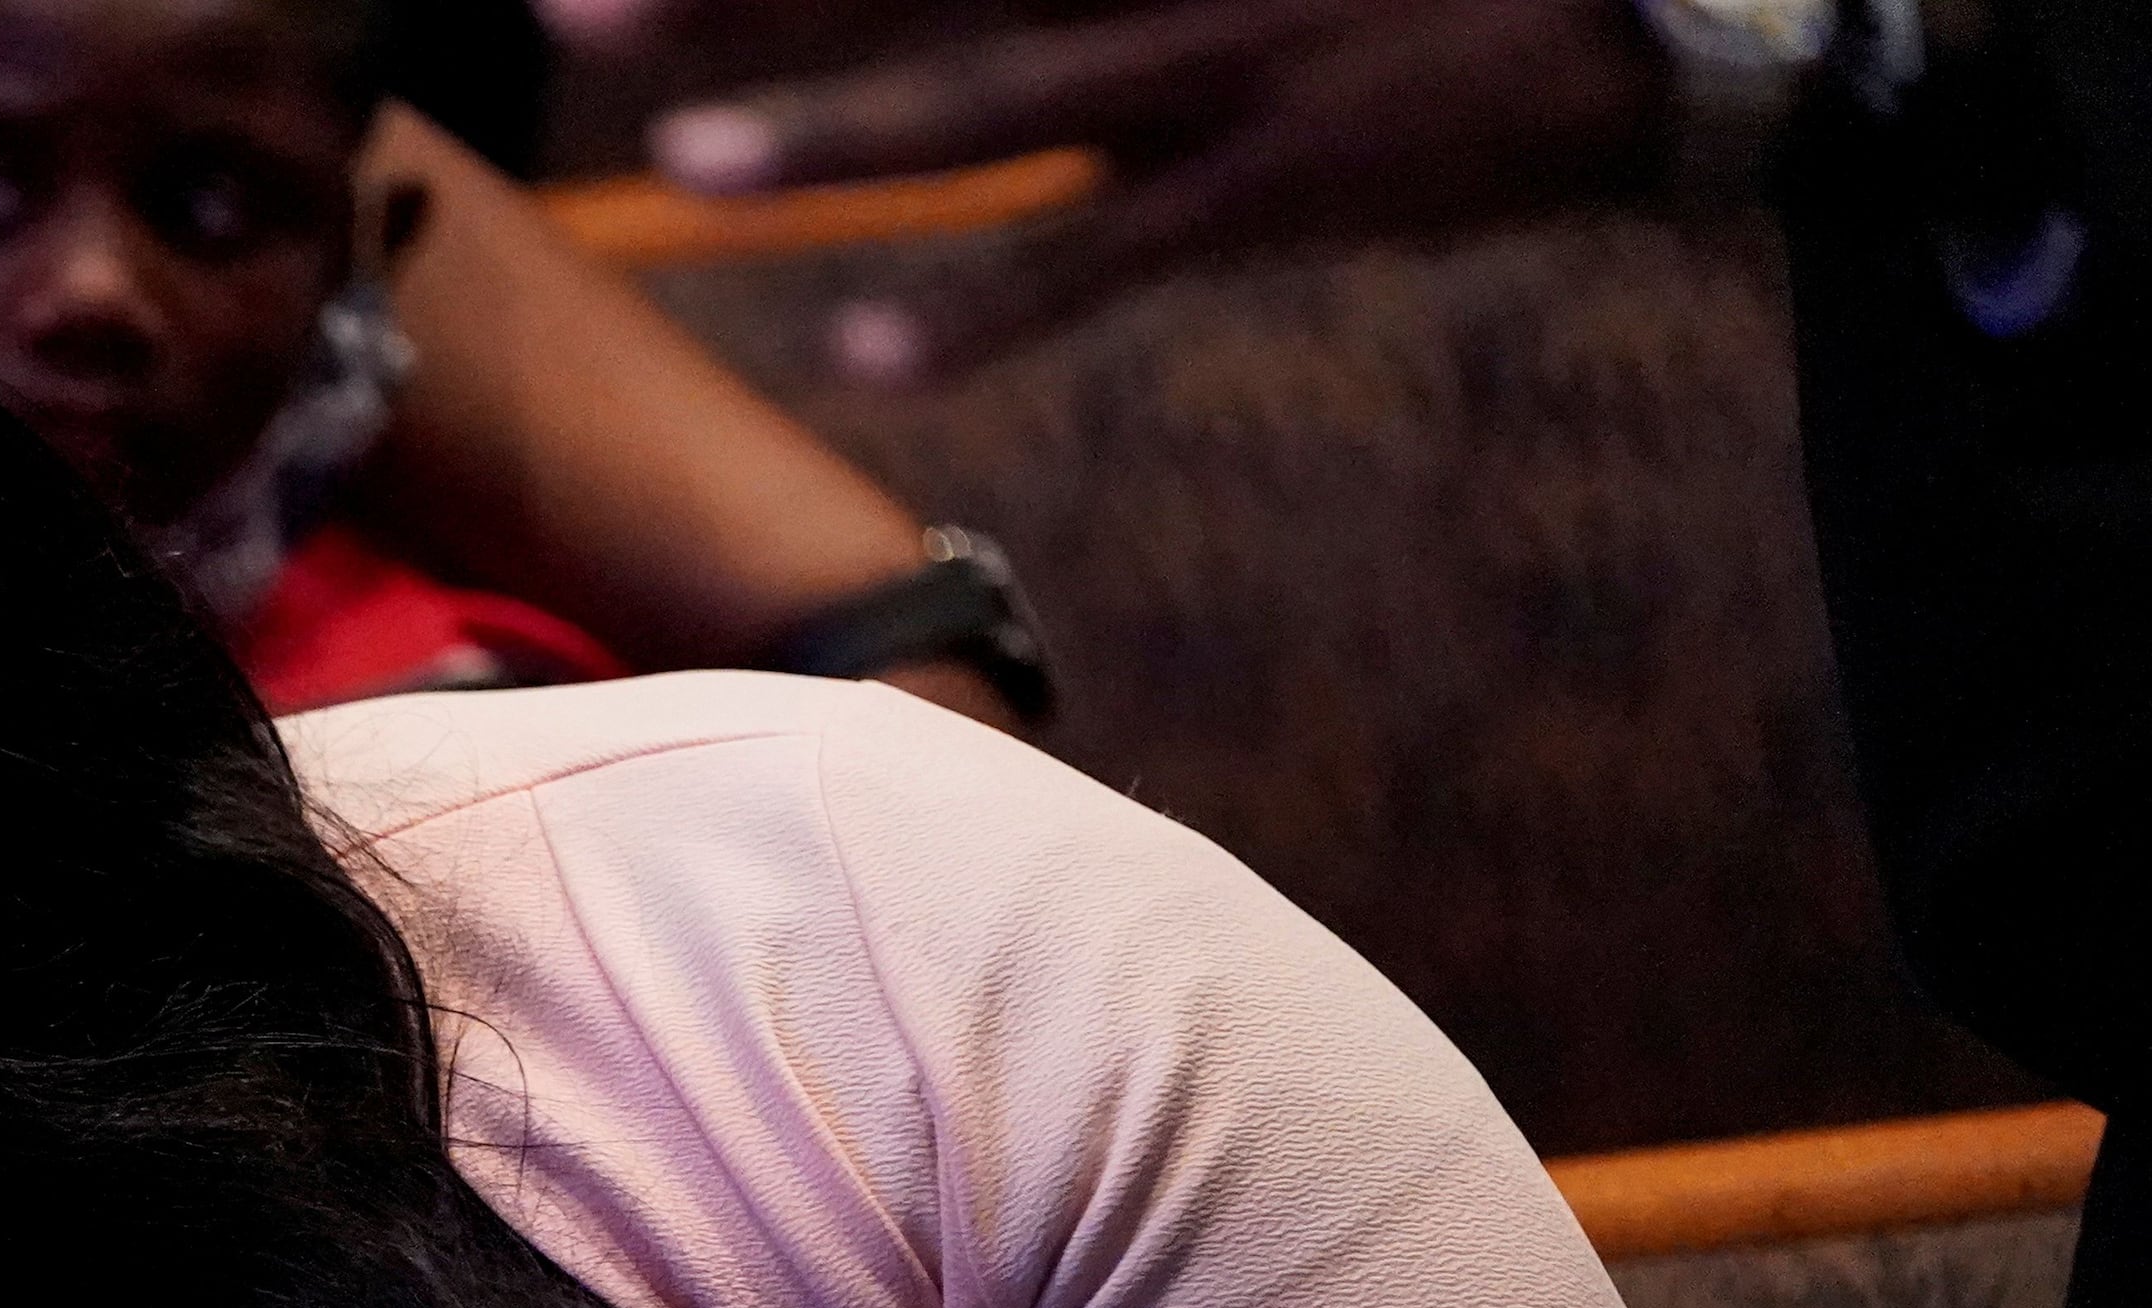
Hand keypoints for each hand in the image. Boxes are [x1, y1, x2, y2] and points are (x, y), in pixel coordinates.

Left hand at [623, 0, 1673, 382]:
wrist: (1667, 15)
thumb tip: (932, 14)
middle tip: (566, 8)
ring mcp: (1222, 56)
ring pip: (991, 92)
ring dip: (834, 130)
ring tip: (686, 162)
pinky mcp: (1282, 177)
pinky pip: (1104, 251)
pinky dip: (982, 306)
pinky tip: (861, 347)